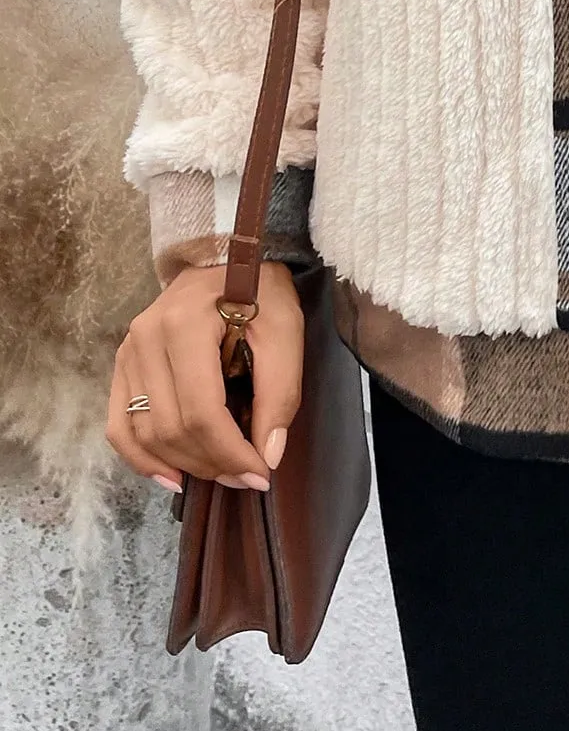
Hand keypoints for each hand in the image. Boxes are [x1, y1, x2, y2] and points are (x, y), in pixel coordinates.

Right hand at [106, 260, 302, 492]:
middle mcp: (145, 339)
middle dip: (211, 463)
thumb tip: (268, 455)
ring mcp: (127, 352)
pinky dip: (141, 458)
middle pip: (170, 428)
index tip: (260, 474)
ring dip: (183, 464)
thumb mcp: (285, 329)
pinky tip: (171, 477)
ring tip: (220, 474)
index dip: (230, 453)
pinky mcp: (122, 364)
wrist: (227, 254)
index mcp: (185, 324)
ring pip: (143, 433)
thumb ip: (280, 391)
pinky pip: (119, 425)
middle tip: (247, 475)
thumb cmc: (260, 288)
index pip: (201, 411)